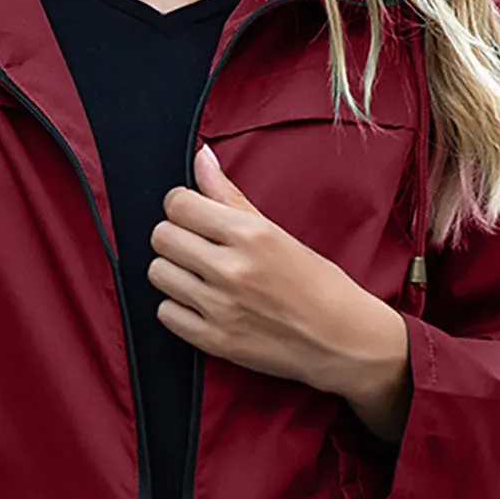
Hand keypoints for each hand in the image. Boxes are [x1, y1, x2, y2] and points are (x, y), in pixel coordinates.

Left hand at [150, 143, 412, 441]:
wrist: (341, 341)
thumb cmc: (316, 284)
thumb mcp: (277, 232)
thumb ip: (230, 196)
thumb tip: (201, 158)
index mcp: (251, 235)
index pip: (179, 205)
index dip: (180, 205)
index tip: (191, 213)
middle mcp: (232, 270)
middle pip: (162, 237)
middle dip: (175, 236)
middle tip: (195, 245)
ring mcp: (221, 308)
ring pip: (158, 274)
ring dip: (173, 271)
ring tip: (199, 275)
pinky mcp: (215, 341)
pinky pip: (166, 314)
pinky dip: (177, 307)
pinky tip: (200, 303)